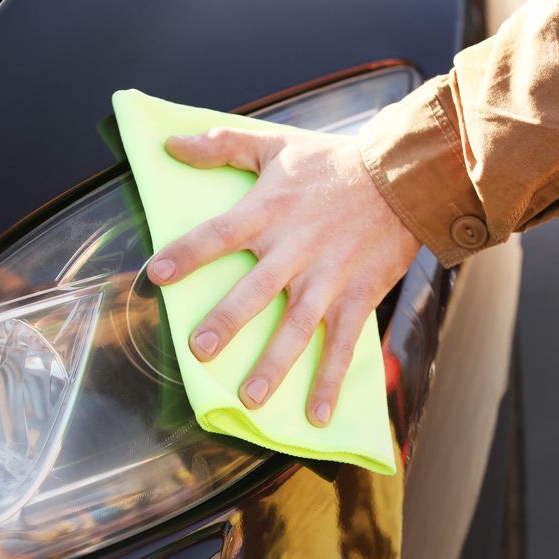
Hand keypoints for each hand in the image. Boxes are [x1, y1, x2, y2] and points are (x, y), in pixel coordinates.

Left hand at [146, 127, 420, 425]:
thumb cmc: (332, 162)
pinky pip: (342, 344)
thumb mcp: (275, 145)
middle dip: (227, 321)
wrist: (403, 177)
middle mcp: (295, 250)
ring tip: (249, 399)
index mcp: (269, 212)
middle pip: (254, 291)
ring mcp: (328, 279)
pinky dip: (331, 380)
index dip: (187, 254)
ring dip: (274, 365)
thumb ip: (222, 145)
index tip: (155, 274)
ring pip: (296, 327)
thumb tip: (171, 144)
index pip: (218, 234)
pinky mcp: (357, 297)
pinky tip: (316, 415)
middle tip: (201, 350)